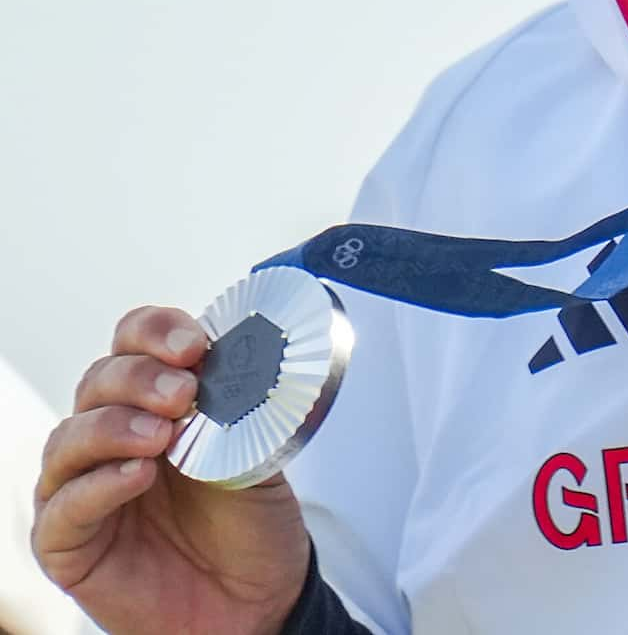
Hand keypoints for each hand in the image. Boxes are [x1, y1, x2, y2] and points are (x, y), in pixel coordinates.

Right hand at [31, 305, 311, 634]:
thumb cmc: (250, 524)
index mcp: (155, 403)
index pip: (132, 345)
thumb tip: (229, 365)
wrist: (258, 599)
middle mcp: (111, 437)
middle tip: (183, 391)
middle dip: (139, 378)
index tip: (193, 343)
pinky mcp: (68, 543)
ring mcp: (84, 488)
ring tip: (162, 435)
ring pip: (69, 439)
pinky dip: (99, 485)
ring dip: (114, 426)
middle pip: (98, 383)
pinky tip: (137, 475)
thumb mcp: (259, 451)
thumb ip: (238, 409)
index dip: (155, 333)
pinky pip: (64, 507)